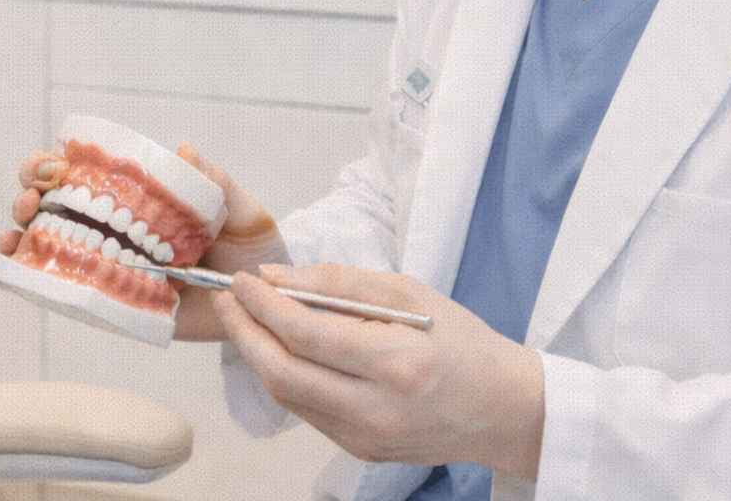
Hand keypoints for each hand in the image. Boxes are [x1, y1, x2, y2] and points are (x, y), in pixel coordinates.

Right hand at [0, 144, 287, 341]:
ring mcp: (112, 264)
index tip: (52, 164)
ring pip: (51, 241)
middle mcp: (120, 228)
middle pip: (58, 201)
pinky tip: (16, 264)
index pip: (90, 171)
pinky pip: (67, 291)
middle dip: (30, 190)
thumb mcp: (243, 213)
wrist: (265, 309)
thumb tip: (184, 150)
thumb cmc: (255, 253)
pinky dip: (33, 276)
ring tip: (15, 231)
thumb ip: (219, 184)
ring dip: (20, 230)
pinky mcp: (114, 303)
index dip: (58, 162)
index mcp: (143, 198)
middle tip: (31, 197)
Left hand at [216, 264, 543, 479]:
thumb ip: (338, 283)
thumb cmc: (461, 341)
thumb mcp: (410, 293)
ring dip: (257, 353)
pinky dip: (284, 375)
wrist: (503, 410)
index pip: (307, 334)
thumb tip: (274, 278)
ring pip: (286, 394)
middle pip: (282, 371)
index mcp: (396, 363)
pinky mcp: (359, 451)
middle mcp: (376, 409)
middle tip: (227, 299)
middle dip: (244, 331)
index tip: (240, 279)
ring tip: (246, 318)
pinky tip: (279, 348)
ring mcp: (365, 437)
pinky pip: (305, 409)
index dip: (263, 305)